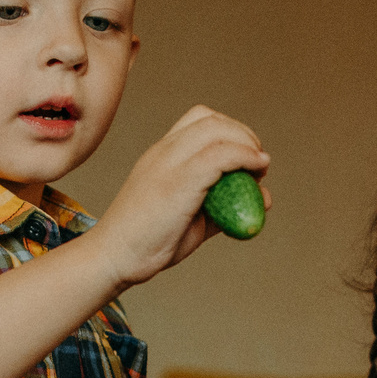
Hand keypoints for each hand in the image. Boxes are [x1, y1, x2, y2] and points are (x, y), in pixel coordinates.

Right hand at [85, 105, 267, 289]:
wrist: (114, 257)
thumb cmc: (148, 243)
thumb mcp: (191, 219)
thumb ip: (223, 208)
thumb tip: (261, 199)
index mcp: (160, 154)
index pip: (199, 119)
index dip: (230, 131)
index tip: (247, 155)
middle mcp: (163, 151)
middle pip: (211, 120)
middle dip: (244, 135)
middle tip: (258, 161)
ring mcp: (169, 163)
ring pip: (217, 131)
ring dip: (247, 144)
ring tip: (259, 169)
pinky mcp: (178, 181)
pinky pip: (220, 156)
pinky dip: (244, 159)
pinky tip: (256, 175)